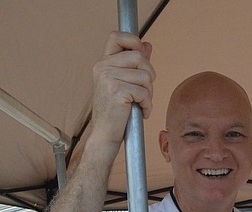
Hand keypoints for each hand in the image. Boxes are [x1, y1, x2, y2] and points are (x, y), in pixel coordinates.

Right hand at [88, 31, 155, 150]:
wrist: (105, 135)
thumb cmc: (116, 112)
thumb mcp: (125, 83)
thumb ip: (135, 64)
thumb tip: (147, 45)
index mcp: (103, 63)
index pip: (117, 36)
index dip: (133, 41)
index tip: (141, 54)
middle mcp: (102, 67)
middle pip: (139, 57)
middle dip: (149, 75)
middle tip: (144, 92)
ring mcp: (108, 78)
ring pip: (145, 76)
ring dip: (149, 93)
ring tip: (140, 103)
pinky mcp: (116, 91)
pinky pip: (144, 92)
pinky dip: (148, 104)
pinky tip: (141, 112)